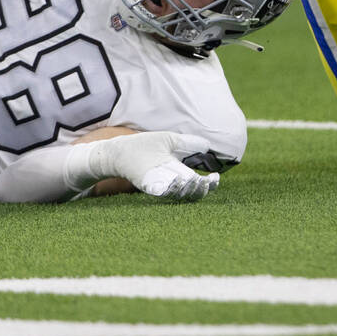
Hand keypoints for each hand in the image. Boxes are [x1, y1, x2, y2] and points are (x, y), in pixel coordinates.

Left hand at [96, 131, 219, 201]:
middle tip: (204, 182)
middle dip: (201, 188)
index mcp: (178, 171)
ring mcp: (159, 184)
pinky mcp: (147, 184)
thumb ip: (189, 143)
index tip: (215, 177)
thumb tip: (208, 145)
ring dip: (189, 190)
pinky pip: (162, 191)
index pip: (198, 182)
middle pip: (191, 191)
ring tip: (193, 181)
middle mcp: (170, 180)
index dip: (209, 184)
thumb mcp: (171, 141)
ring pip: (179, 194)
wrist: (121, 150)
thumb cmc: (145, 145)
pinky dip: (171, 188)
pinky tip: (178, 180)